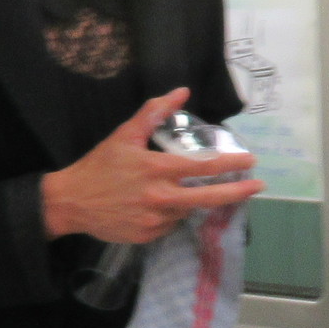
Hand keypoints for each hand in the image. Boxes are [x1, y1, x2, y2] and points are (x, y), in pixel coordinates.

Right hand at [40, 90, 262, 243]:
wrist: (70, 202)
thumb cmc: (99, 166)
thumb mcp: (124, 135)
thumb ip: (154, 113)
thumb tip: (181, 91)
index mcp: (157, 170)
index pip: (204, 167)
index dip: (232, 163)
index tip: (251, 161)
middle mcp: (161, 197)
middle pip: (209, 197)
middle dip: (238, 191)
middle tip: (258, 186)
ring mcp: (155, 220)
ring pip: (186, 210)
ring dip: (189, 200)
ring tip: (172, 191)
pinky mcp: (147, 236)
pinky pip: (169, 224)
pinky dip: (170, 214)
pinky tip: (154, 205)